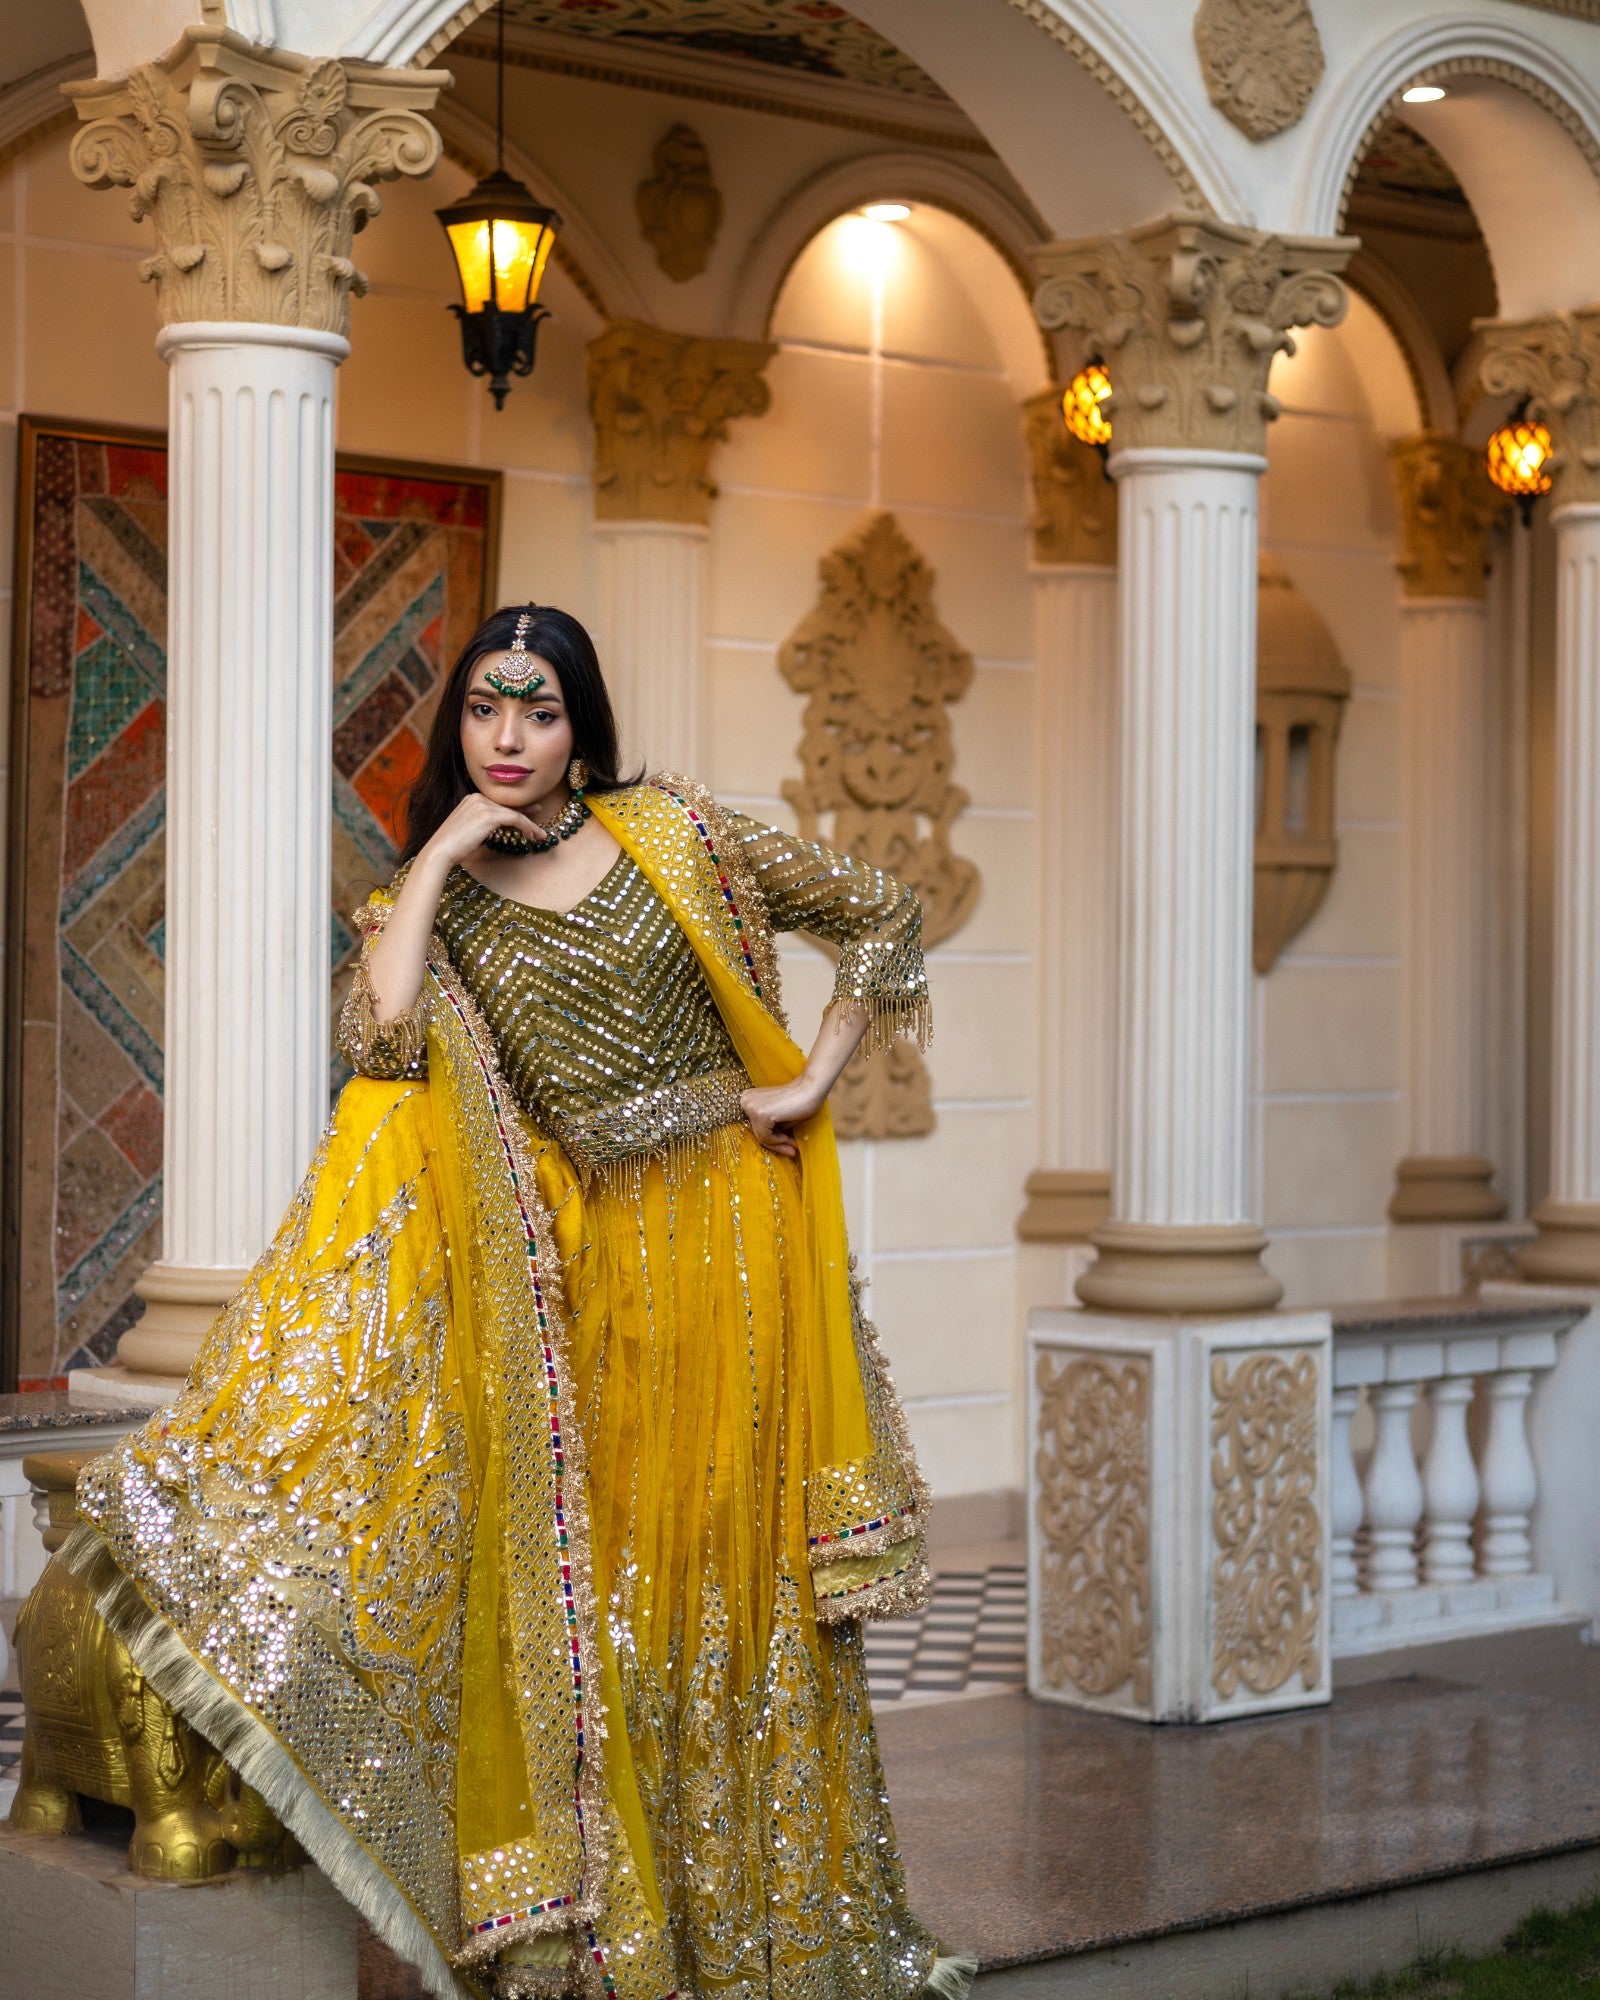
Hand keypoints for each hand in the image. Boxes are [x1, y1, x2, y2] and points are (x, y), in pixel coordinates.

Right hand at [420, 791, 543, 870]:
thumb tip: (497, 829)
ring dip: (529, 825)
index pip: (500, 804)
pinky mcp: (489, 816)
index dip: (518, 810)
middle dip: (527, 817)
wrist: (441, 851)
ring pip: (514, 813)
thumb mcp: (469, 830)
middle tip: (539, 827)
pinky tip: (531, 836)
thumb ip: (482, 824)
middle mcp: (477, 798)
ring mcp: (483, 805)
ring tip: (539, 836)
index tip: (531, 814)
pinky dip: (526, 827)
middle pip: (508, 807)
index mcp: (472, 799)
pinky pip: (514, 819)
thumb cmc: (453, 846)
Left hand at [741, 1076, 824, 1159]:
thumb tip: (771, 1146)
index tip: (784, 1145)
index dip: (770, 1138)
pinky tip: (788, 1138)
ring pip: (761, 1136)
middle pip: (756, 1131)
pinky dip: (778, 1141)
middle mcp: (745, 1100)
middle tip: (790, 1151)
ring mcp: (751, 1107)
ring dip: (778, 1145)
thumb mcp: (778, 1117)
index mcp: (747, 1098)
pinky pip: (766, 1137)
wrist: (811, 1090)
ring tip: (792, 1149)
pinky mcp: (760, 1113)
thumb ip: (770, 1128)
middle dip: (774, 1144)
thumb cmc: (798, 1101)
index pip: (754, 1125)